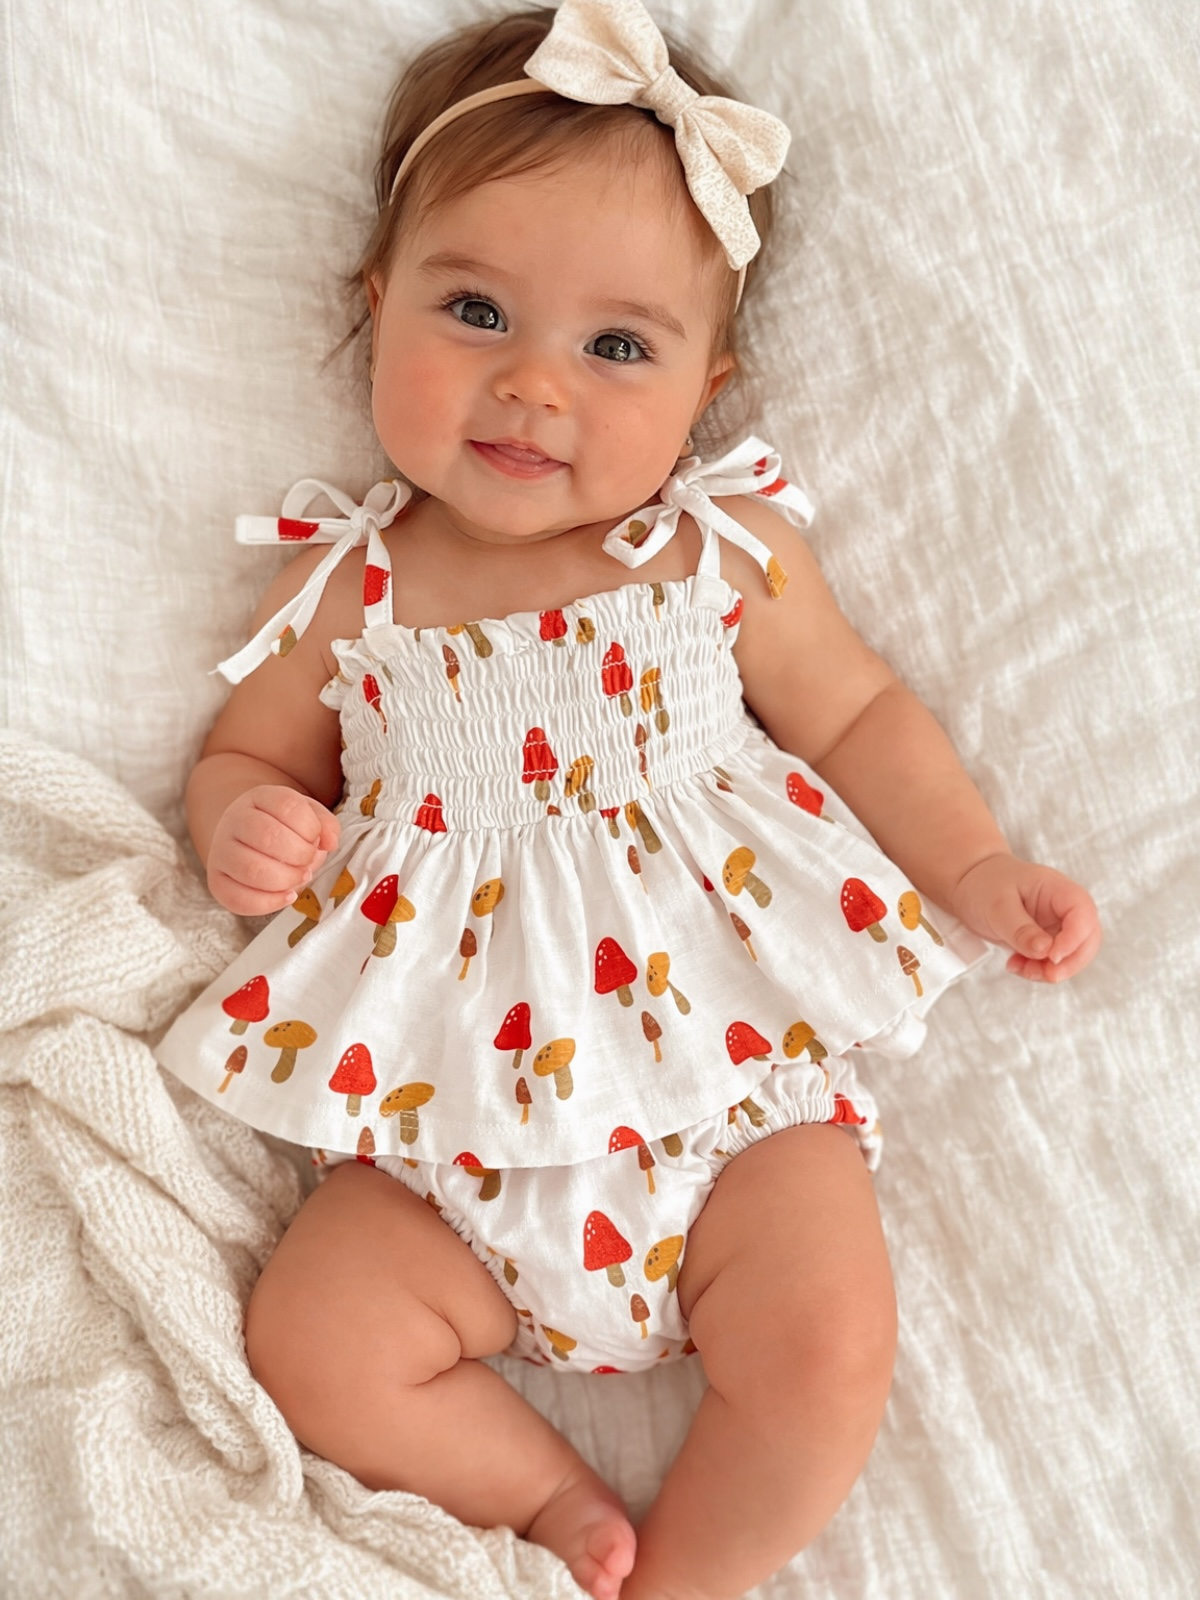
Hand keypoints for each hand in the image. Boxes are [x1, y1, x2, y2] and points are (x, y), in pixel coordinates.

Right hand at [207, 785, 340, 915]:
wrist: (246, 840)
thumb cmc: (283, 829)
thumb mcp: (307, 816)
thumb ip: (325, 824)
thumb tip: (330, 842)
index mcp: (259, 797)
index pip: (288, 806)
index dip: (311, 827)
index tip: (316, 839)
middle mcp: (234, 820)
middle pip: (267, 836)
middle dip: (300, 855)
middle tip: (309, 861)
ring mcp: (221, 851)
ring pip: (252, 869)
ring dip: (287, 879)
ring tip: (300, 877)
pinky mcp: (217, 882)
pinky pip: (238, 898)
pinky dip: (270, 902)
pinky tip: (288, 895)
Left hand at [950, 853, 1100, 982]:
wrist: (970, 887)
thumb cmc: (985, 885)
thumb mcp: (997, 905)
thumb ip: (1021, 929)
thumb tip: (1045, 951)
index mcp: (1058, 889)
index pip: (1083, 913)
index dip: (1075, 938)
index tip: (1052, 956)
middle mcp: (1064, 909)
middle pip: (1088, 939)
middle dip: (1070, 963)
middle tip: (1046, 975)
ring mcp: (1057, 926)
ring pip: (1072, 956)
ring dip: (1051, 971)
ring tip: (1019, 968)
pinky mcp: (1047, 942)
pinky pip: (1053, 963)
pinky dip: (1038, 970)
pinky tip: (1015, 965)